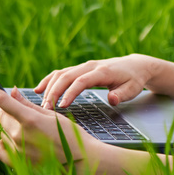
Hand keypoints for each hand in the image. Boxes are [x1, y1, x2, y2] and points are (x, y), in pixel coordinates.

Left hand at [0, 79, 95, 166]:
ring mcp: (16, 151)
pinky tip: (14, 139)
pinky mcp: (16, 163)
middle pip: (2, 115)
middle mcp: (19, 135)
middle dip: (6, 108)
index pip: (2, 101)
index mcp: (29, 120)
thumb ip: (28, 105)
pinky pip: (0, 148)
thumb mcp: (51, 116)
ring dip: (10, 125)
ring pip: (3, 130)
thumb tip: (13, 92)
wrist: (80, 163)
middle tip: (19, 107)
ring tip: (29, 129)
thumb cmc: (69, 135)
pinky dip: (4, 141)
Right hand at [35, 53, 160, 109]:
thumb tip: (112, 99)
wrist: (135, 65)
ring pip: (61, 73)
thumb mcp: (132, 89)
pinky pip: (61, 73)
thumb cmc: (133, 79)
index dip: (70, 93)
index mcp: (102, 72)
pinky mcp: (80, 69)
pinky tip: (38, 90)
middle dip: (54, 92)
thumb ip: (122, 95)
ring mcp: (84, 66)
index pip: (82, 81)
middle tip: (45, 109)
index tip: (62, 106)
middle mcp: (90, 66)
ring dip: (49, 87)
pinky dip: (49, 80)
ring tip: (41, 104)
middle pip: (66, 76)